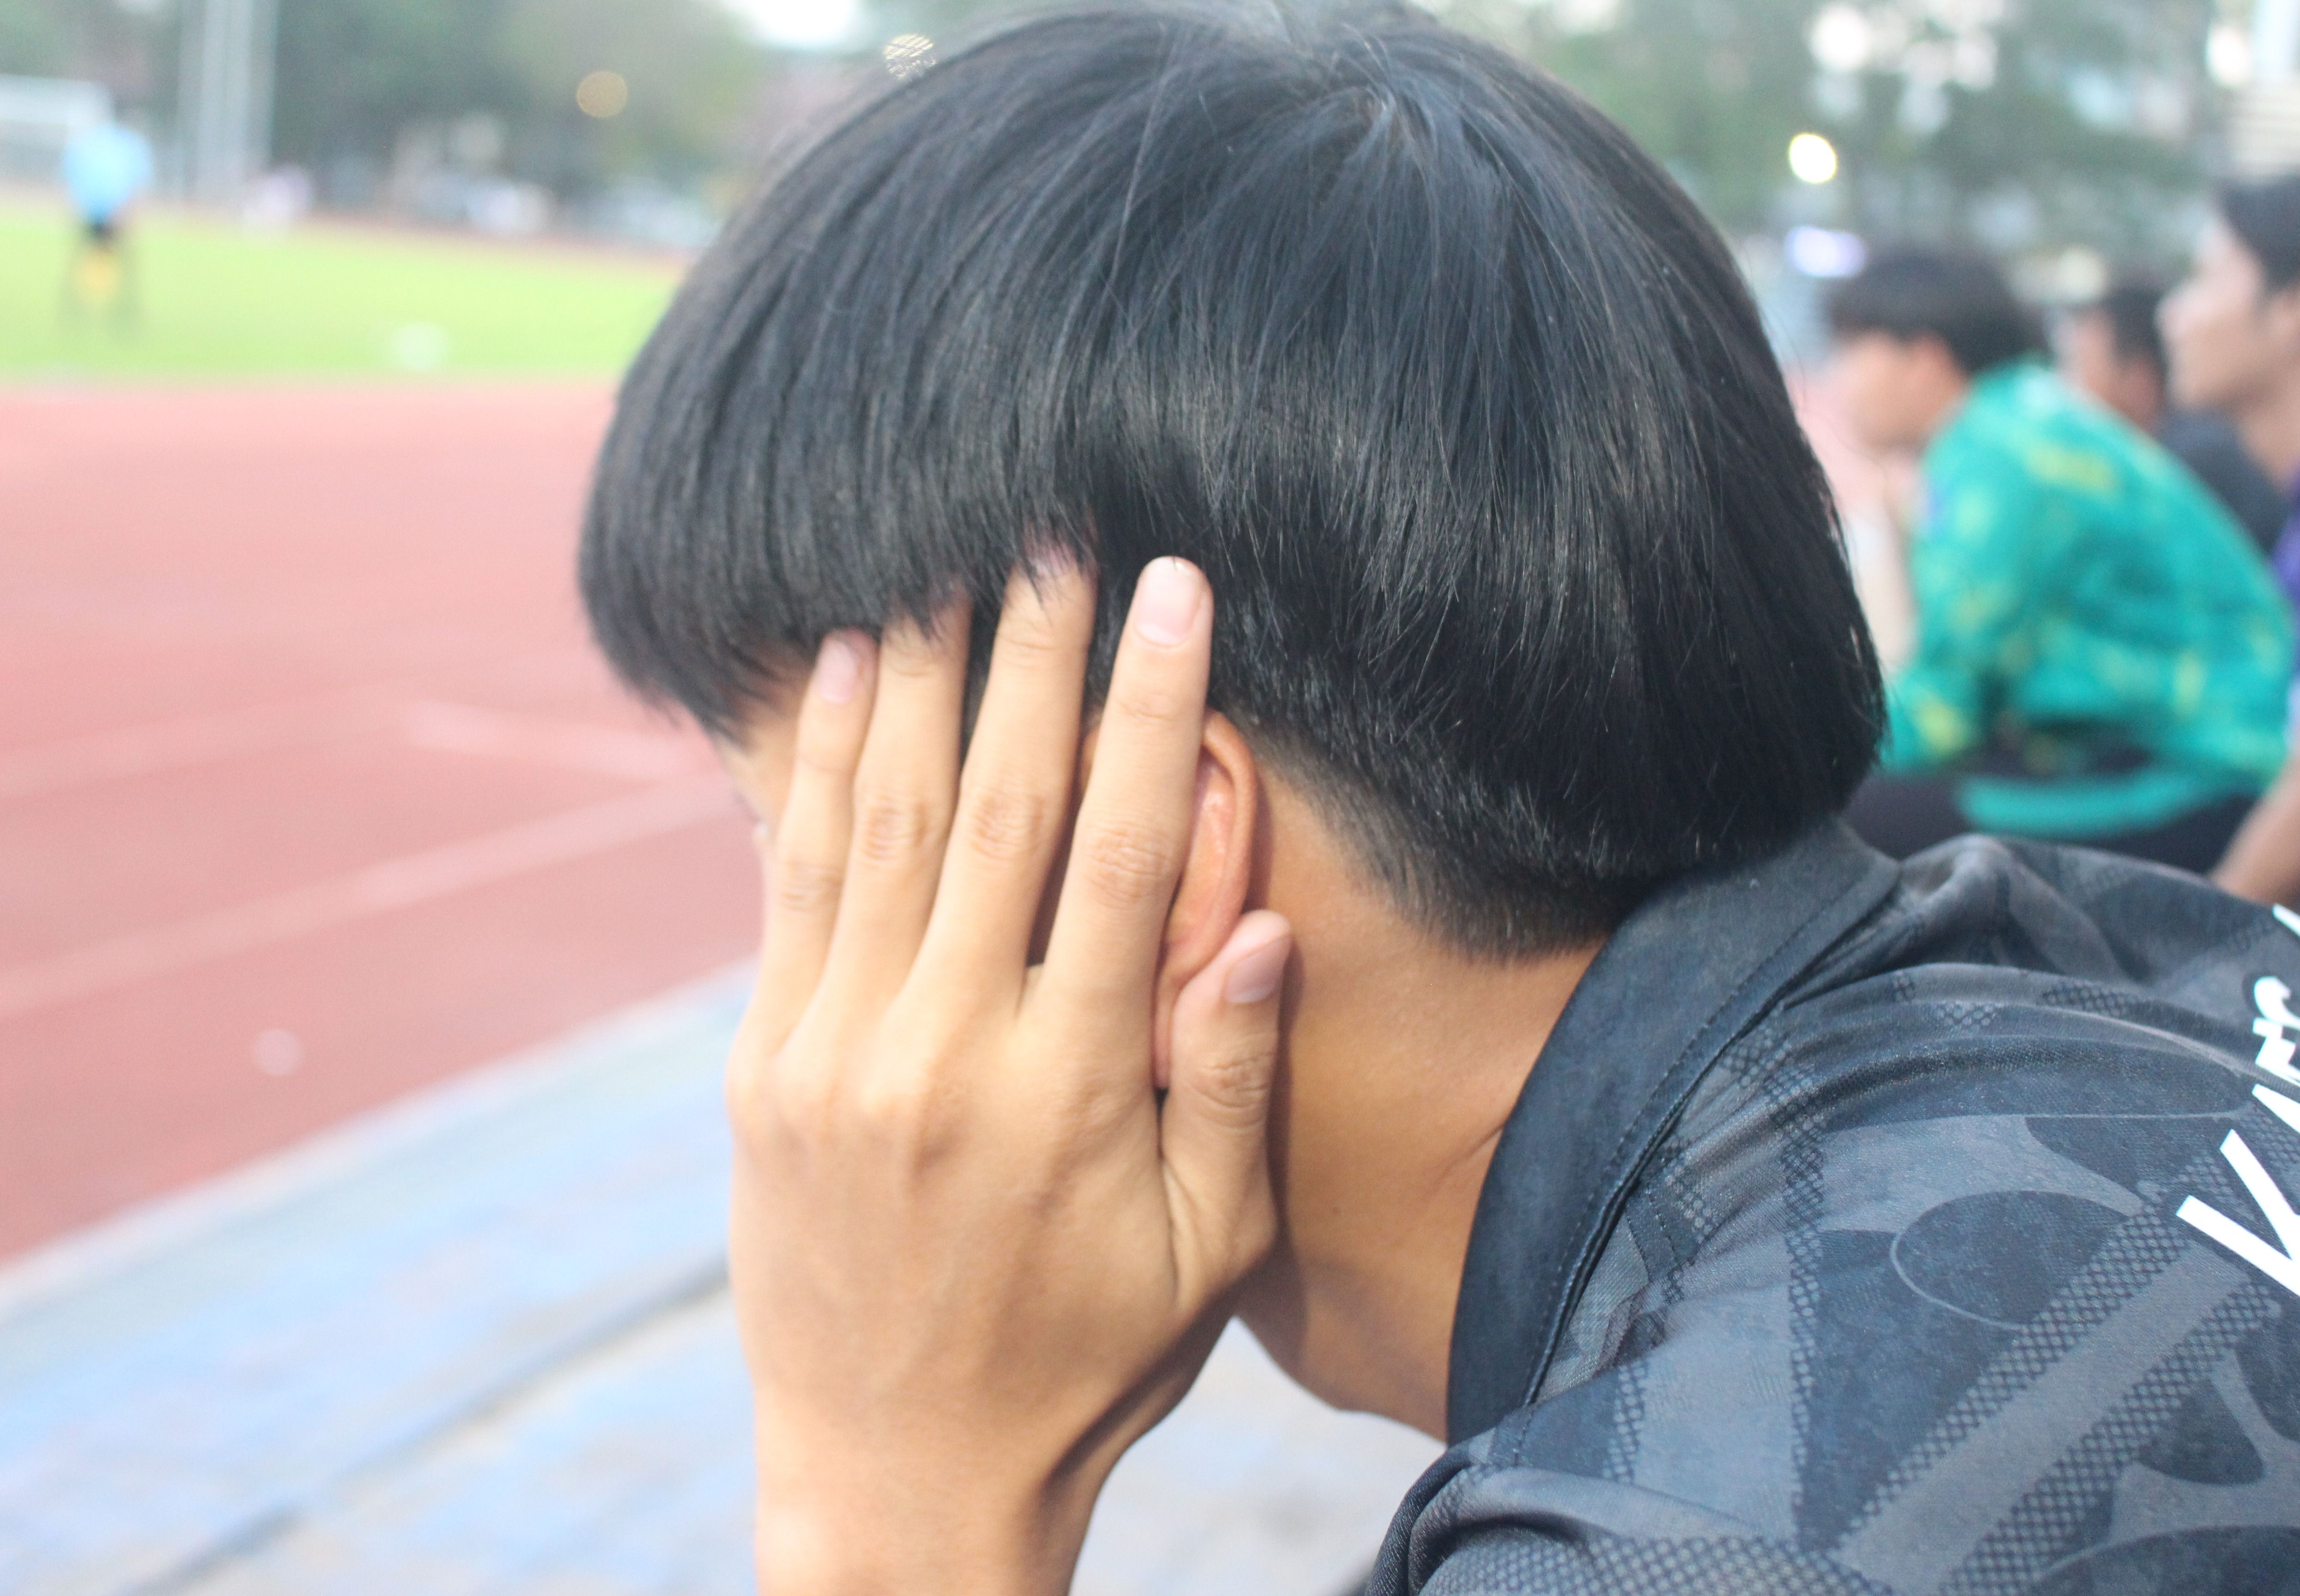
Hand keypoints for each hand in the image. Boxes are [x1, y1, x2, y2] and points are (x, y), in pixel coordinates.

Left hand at [727, 557, 1293, 1594]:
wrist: (895, 1478)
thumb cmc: (1084, 1361)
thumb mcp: (1201, 1252)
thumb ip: (1230, 1084)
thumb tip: (1262, 923)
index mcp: (1071, 1088)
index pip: (1123, 851)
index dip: (1152, 706)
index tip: (1174, 588)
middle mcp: (944, 1052)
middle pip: (995, 805)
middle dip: (1032, 655)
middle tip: (1052, 528)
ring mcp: (835, 1056)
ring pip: (877, 822)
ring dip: (910, 677)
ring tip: (937, 559)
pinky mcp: (762, 1070)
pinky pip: (790, 886)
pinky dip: (809, 769)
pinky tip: (829, 672)